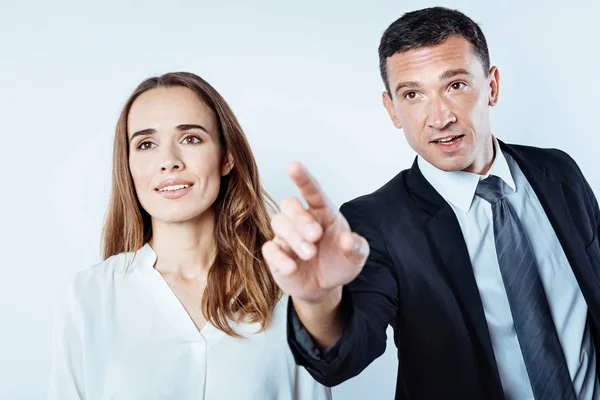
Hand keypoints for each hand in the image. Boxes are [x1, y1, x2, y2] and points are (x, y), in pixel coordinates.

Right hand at [262, 162, 369, 304]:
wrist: (325, 287)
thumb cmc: (339, 263)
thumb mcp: (356, 257)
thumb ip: (357, 247)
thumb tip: (348, 239)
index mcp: (323, 212)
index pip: (312, 190)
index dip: (302, 178)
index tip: (293, 166)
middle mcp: (301, 220)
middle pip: (290, 204)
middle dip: (301, 218)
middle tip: (316, 236)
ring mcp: (286, 236)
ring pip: (278, 222)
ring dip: (293, 237)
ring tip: (309, 254)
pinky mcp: (275, 255)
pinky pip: (269, 249)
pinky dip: (279, 257)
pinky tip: (292, 267)